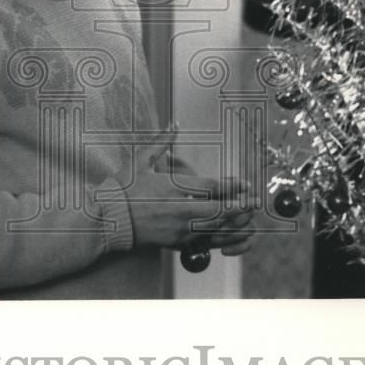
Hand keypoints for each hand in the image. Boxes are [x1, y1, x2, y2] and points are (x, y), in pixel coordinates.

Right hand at [115, 123, 256, 254]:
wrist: (109, 218)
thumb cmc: (124, 187)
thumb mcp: (141, 159)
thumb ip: (162, 141)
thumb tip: (175, 122)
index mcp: (172, 187)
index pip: (211, 187)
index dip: (232, 186)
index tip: (246, 184)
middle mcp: (178, 209)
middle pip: (218, 210)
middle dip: (239, 207)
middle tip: (255, 202)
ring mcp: (177, 229)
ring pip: (213, 228)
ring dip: (232, 223)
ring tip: (247, 217)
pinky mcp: (175, 242)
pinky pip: (202, 242)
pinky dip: (218, 237)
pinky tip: (228, 233)